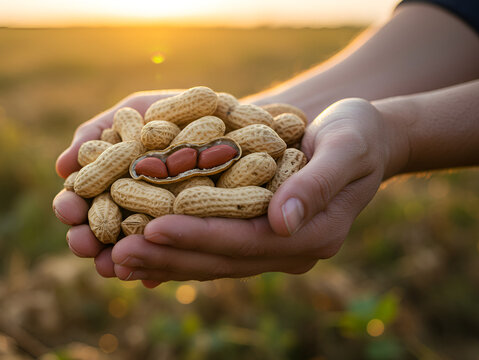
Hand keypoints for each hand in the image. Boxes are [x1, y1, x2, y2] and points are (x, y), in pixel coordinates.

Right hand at [53, 90, 179, 287]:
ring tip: (109, 265)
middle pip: (98, 230)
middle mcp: (126, 209)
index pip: (80, 200)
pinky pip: (169, 259)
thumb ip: (94, 135)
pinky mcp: (185, 240)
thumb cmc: (170, 112)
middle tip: (82, 243)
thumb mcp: (132, 113)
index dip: (70, 206)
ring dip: (116, 260)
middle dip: (85, 239)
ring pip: (129, 249)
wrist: (224, 115)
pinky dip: (157, 269)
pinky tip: (149, 277)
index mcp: (106, 183)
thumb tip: (61, 167)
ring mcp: (155, 226)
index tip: (68, 208)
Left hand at [108, 98, 406, 282]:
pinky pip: (210, 249)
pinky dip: (175, 251)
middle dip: (167, 256)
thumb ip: (316, 184)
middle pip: (219, 259)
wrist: (364, 138)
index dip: (196, 236)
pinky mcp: (256, 237)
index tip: (151, 229)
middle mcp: (288, 250)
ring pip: (209, 260)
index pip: (244, 240)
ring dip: (162, 260)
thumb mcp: (346, 148)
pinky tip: (139, 249)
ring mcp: (272, 247)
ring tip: (114, 259)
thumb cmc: (357, 133)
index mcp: (312, 234)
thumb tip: (283, 224)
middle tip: (115, 255)